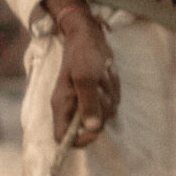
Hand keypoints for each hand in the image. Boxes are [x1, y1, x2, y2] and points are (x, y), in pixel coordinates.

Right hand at [43, 0, 119, 144]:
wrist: (89, 35)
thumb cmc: (82, 54)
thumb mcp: (85, 78)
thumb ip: (88, 103)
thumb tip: (93, 127)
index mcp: (62, 105)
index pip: (62, 137)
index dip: (78, 140)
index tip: (95, 130)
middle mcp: (73, 106)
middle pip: (92, 125)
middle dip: (102, 107)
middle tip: (100, 87)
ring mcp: (86, 100)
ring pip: (106, 111)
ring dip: (110, 92)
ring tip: (102, 74)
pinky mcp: (99, 93)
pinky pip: (113, 99)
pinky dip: (114, 87)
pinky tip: (107, 72)